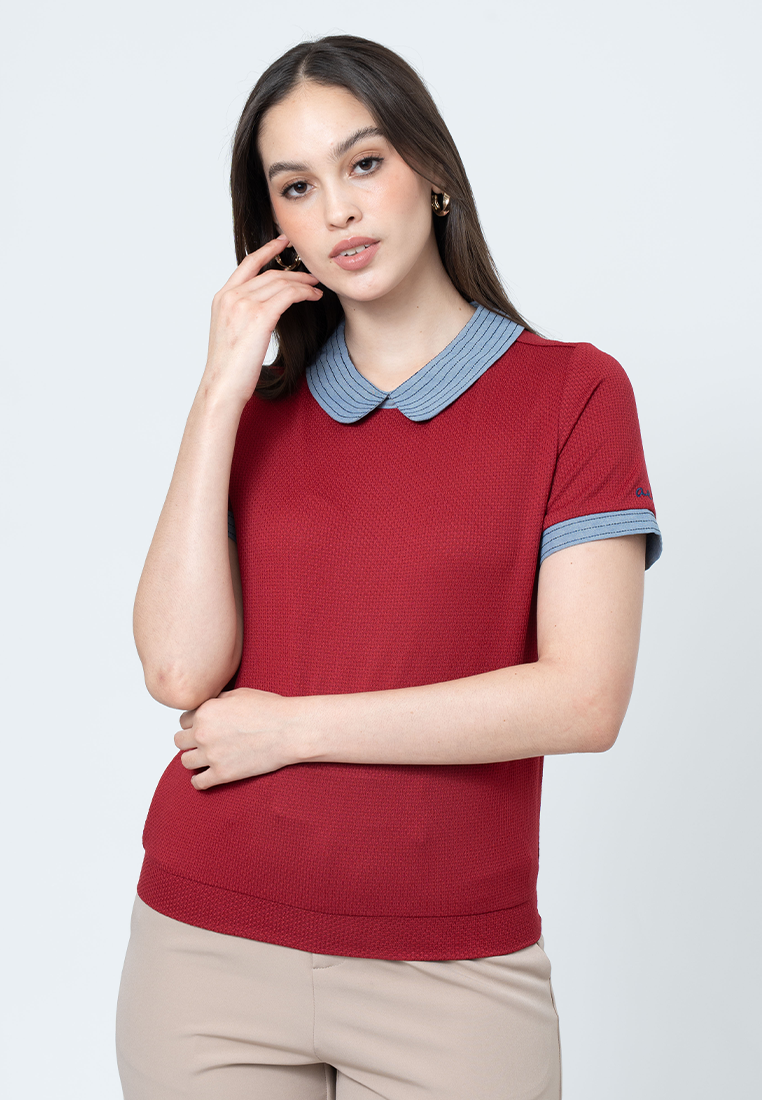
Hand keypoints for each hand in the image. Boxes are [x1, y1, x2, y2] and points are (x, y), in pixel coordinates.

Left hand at [174, 687, 300, 789]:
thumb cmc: (270, 709)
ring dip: (194, 759)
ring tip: (208, 757)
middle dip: (190, 740)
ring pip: (185, 762)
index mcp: (205, 711)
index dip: (195, 722)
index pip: (183, 720)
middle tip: (205, 741)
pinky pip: (198, 783)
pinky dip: (200, 781)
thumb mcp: (239, 694)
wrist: (290, 730)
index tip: (206, 726)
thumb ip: (216, 700)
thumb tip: (206, 706)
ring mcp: (212, 755)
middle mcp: (203, 733)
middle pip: (179, 741)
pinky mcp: (223, 774)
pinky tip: (208, 775)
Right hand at [202, 235, 322, 404]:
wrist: (222, 386)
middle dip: (294, 272)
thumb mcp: (230, 334)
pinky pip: (288, 295)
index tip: (282, 242)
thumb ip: (242, 316)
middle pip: (270, 273)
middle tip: (311, 275)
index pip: (247, 264)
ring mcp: (244, 305)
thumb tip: (260, 313)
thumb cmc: (228, 369)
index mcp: (222, 298)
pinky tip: (314, 297)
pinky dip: (304, 293)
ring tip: (316, 288)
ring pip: (281, 282)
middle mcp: (231, 296)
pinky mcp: (260, 316)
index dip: (267, 250)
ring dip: (303, 283)